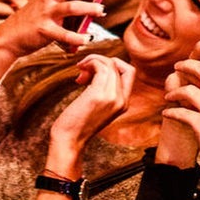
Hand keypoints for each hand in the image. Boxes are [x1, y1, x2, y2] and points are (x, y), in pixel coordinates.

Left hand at [47, 55, 136, 175]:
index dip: (115, 64)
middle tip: (86, 68)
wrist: (70, 139)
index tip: (98, 67)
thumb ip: (105, 90)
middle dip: (102, 60)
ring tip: (81, 71)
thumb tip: (99, 68)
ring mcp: (112, 97)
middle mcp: (121, 100)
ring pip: (110, 64)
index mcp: (123, 103)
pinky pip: (100, 67)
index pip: (129, 72)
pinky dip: (90, 63)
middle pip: (121, 65)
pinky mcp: (99, 95)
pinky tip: (80, 71)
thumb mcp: (99, 106)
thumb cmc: (78, 122)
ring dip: (93, 60)